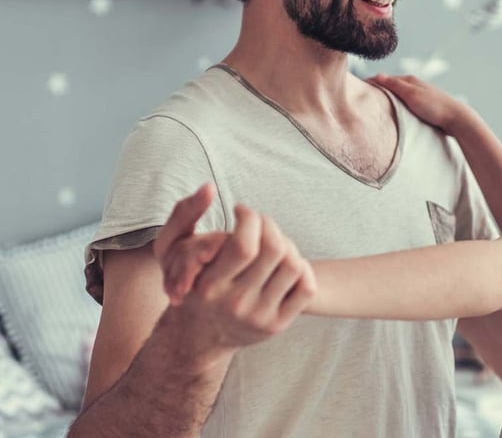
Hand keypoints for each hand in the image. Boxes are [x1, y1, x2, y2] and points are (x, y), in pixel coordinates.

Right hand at [153, 185, 316, 355]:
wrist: (197, 338)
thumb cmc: (190, 285)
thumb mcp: (171, 252)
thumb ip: (184, 214)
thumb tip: (209, 187)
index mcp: (210, 286)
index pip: (244, 245)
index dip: (250, 218)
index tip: (242, 211)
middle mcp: (235, 303)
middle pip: (274, 250)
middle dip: (269, 225)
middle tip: (260, 223)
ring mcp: (259, 316)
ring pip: (293, 265)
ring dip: (287, 244)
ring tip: (272, 242)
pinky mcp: (278, 325)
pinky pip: (307, 287)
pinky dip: (302, 268)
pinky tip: (285, 263)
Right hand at [370, 74, 481, 135]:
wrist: (457, 119)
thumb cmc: (435, 107)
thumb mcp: (411, 94)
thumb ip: (394, 85)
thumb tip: (376, 75)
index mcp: (409, 80)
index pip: (384, 79)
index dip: (370, 84)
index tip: (356, 90)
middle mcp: (414, 85)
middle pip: (390, 87)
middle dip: (377, 92)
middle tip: (363, 101)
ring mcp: (419, 96)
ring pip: (398, 96)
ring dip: (387, 100)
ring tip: (375, 108)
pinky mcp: (424, 107)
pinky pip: (405, 105)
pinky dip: (396, 107)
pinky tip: (394, 115)